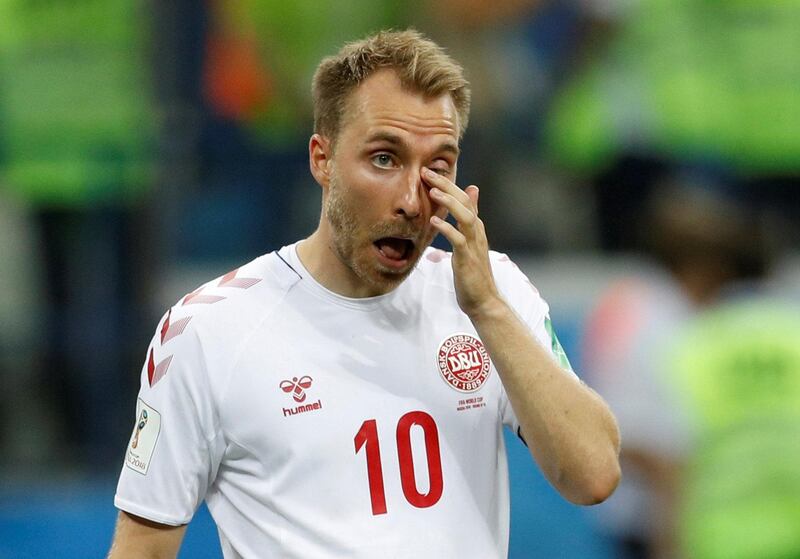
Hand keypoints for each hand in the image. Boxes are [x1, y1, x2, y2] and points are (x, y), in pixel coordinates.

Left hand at [422, 167, 501, 317]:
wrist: (483, 299)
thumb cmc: (473, 272)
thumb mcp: (469, 243)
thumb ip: (468, 220)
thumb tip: (469, 197)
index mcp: (476, 227)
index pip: (464, 198)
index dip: (448, 184)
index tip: (430, 172)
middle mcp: (477, 231)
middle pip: (465, 201)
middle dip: (446, 185)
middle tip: (427, 171)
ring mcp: (474, 244)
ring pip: (465, 216)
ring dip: (448, 202)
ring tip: (432, 190)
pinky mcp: (467, 258)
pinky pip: (458, 239)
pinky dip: (447, 228)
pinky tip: (434, 220)